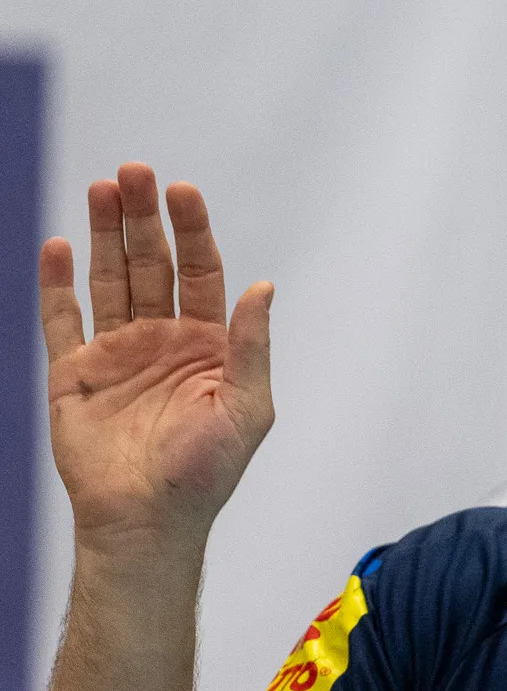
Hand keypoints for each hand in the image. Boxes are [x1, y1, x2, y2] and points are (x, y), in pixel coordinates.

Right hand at [40, 164, 274, 548]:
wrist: (146, 518)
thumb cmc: (205, 471)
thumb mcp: (247, 407)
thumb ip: (252, 346)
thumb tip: (264, 286)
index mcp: (208, 344)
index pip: (201, 272)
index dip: (193, 231)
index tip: (183, 191)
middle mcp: (162, 340)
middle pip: (152, 265)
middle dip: (144, 218)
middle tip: (134, 172)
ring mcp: (116, 353)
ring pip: (110, 279)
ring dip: (106, 235)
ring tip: (103, 188)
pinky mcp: (73, 373)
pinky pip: (62, 319)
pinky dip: (57, 283)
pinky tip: (59, 245)